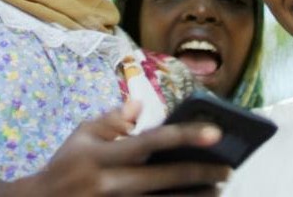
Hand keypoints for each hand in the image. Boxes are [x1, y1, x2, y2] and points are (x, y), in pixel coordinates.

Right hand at [12, 101, 230, 195]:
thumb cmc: (65, 166)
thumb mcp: (82, 136)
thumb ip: (112, 119)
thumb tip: (139, 105)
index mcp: (101, 156)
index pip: (150, 142)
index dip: (185, 135)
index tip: (216, 132)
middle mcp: (109, 184)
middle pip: (164, 179)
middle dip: (200, 173)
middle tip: (227, 168)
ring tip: (218, 191)